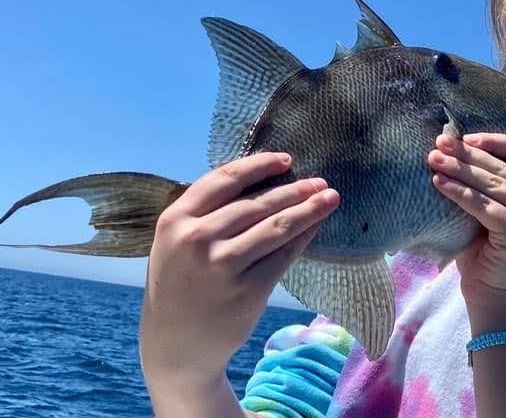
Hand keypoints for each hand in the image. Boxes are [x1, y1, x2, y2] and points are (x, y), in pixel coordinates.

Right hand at [139, 152, 339, 385]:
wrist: (175, 345)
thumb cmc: (181, 283)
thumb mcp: (176, 241)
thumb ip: (205, 211)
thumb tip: (258, 175)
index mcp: (175, 220)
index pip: (225, 179)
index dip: (260, 166)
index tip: (286, 160)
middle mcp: (196, 240)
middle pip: (256, 203)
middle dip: (294, 189)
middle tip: (320, 182)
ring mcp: (221, 266)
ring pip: (276, 227)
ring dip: (308, 209)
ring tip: (330, 198)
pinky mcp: (246, 291)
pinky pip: (283, 256)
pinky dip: (303, 238)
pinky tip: (316, 227)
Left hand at [428, 134, 505, 312]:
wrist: (493, 299)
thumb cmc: (484, 253)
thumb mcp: (486, 210)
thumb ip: (481, 184)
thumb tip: (449, 147)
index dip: (490, 141)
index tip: (460, 138)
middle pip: (503, 167)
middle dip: (467, 154)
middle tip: (438, 144)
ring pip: (496, 185)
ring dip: (461, 170)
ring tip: (433, 160)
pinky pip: (487, 207)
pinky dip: (461, 193)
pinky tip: (439, 184)